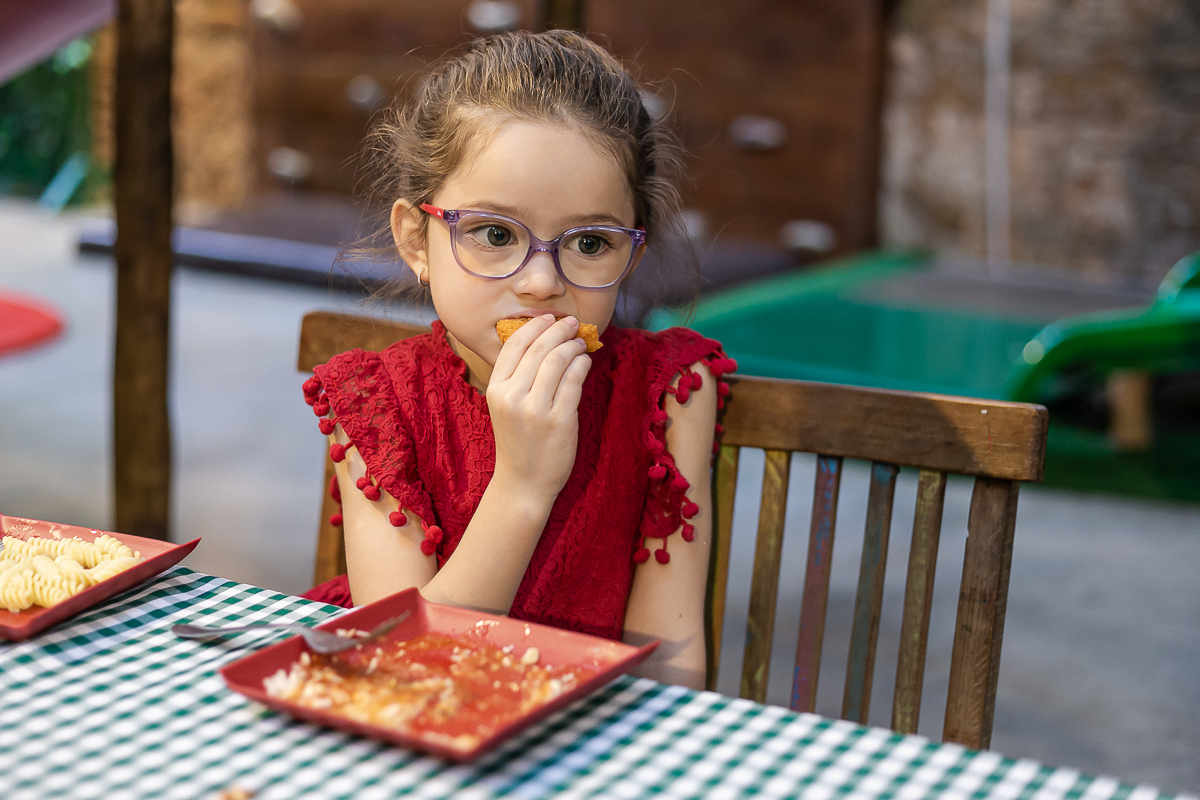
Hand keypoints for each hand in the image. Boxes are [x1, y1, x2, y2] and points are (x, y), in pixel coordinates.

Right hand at [486, 314, 590, 501]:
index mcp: (495, 390)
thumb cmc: (518, 442)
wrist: (524, 482)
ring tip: (580, 343)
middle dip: (558, 330)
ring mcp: (535, 409)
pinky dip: (582, 365)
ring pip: (557, 361)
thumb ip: (517, 378)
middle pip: (538, 349)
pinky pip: (574, 381)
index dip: (534, 326)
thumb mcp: (505, 407)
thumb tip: (544, 341)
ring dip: (572, 346)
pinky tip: (585, 361)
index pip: (514, 346)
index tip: (550, 318)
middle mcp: (512, 397)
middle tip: (573, 323)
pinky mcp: (559, 420)